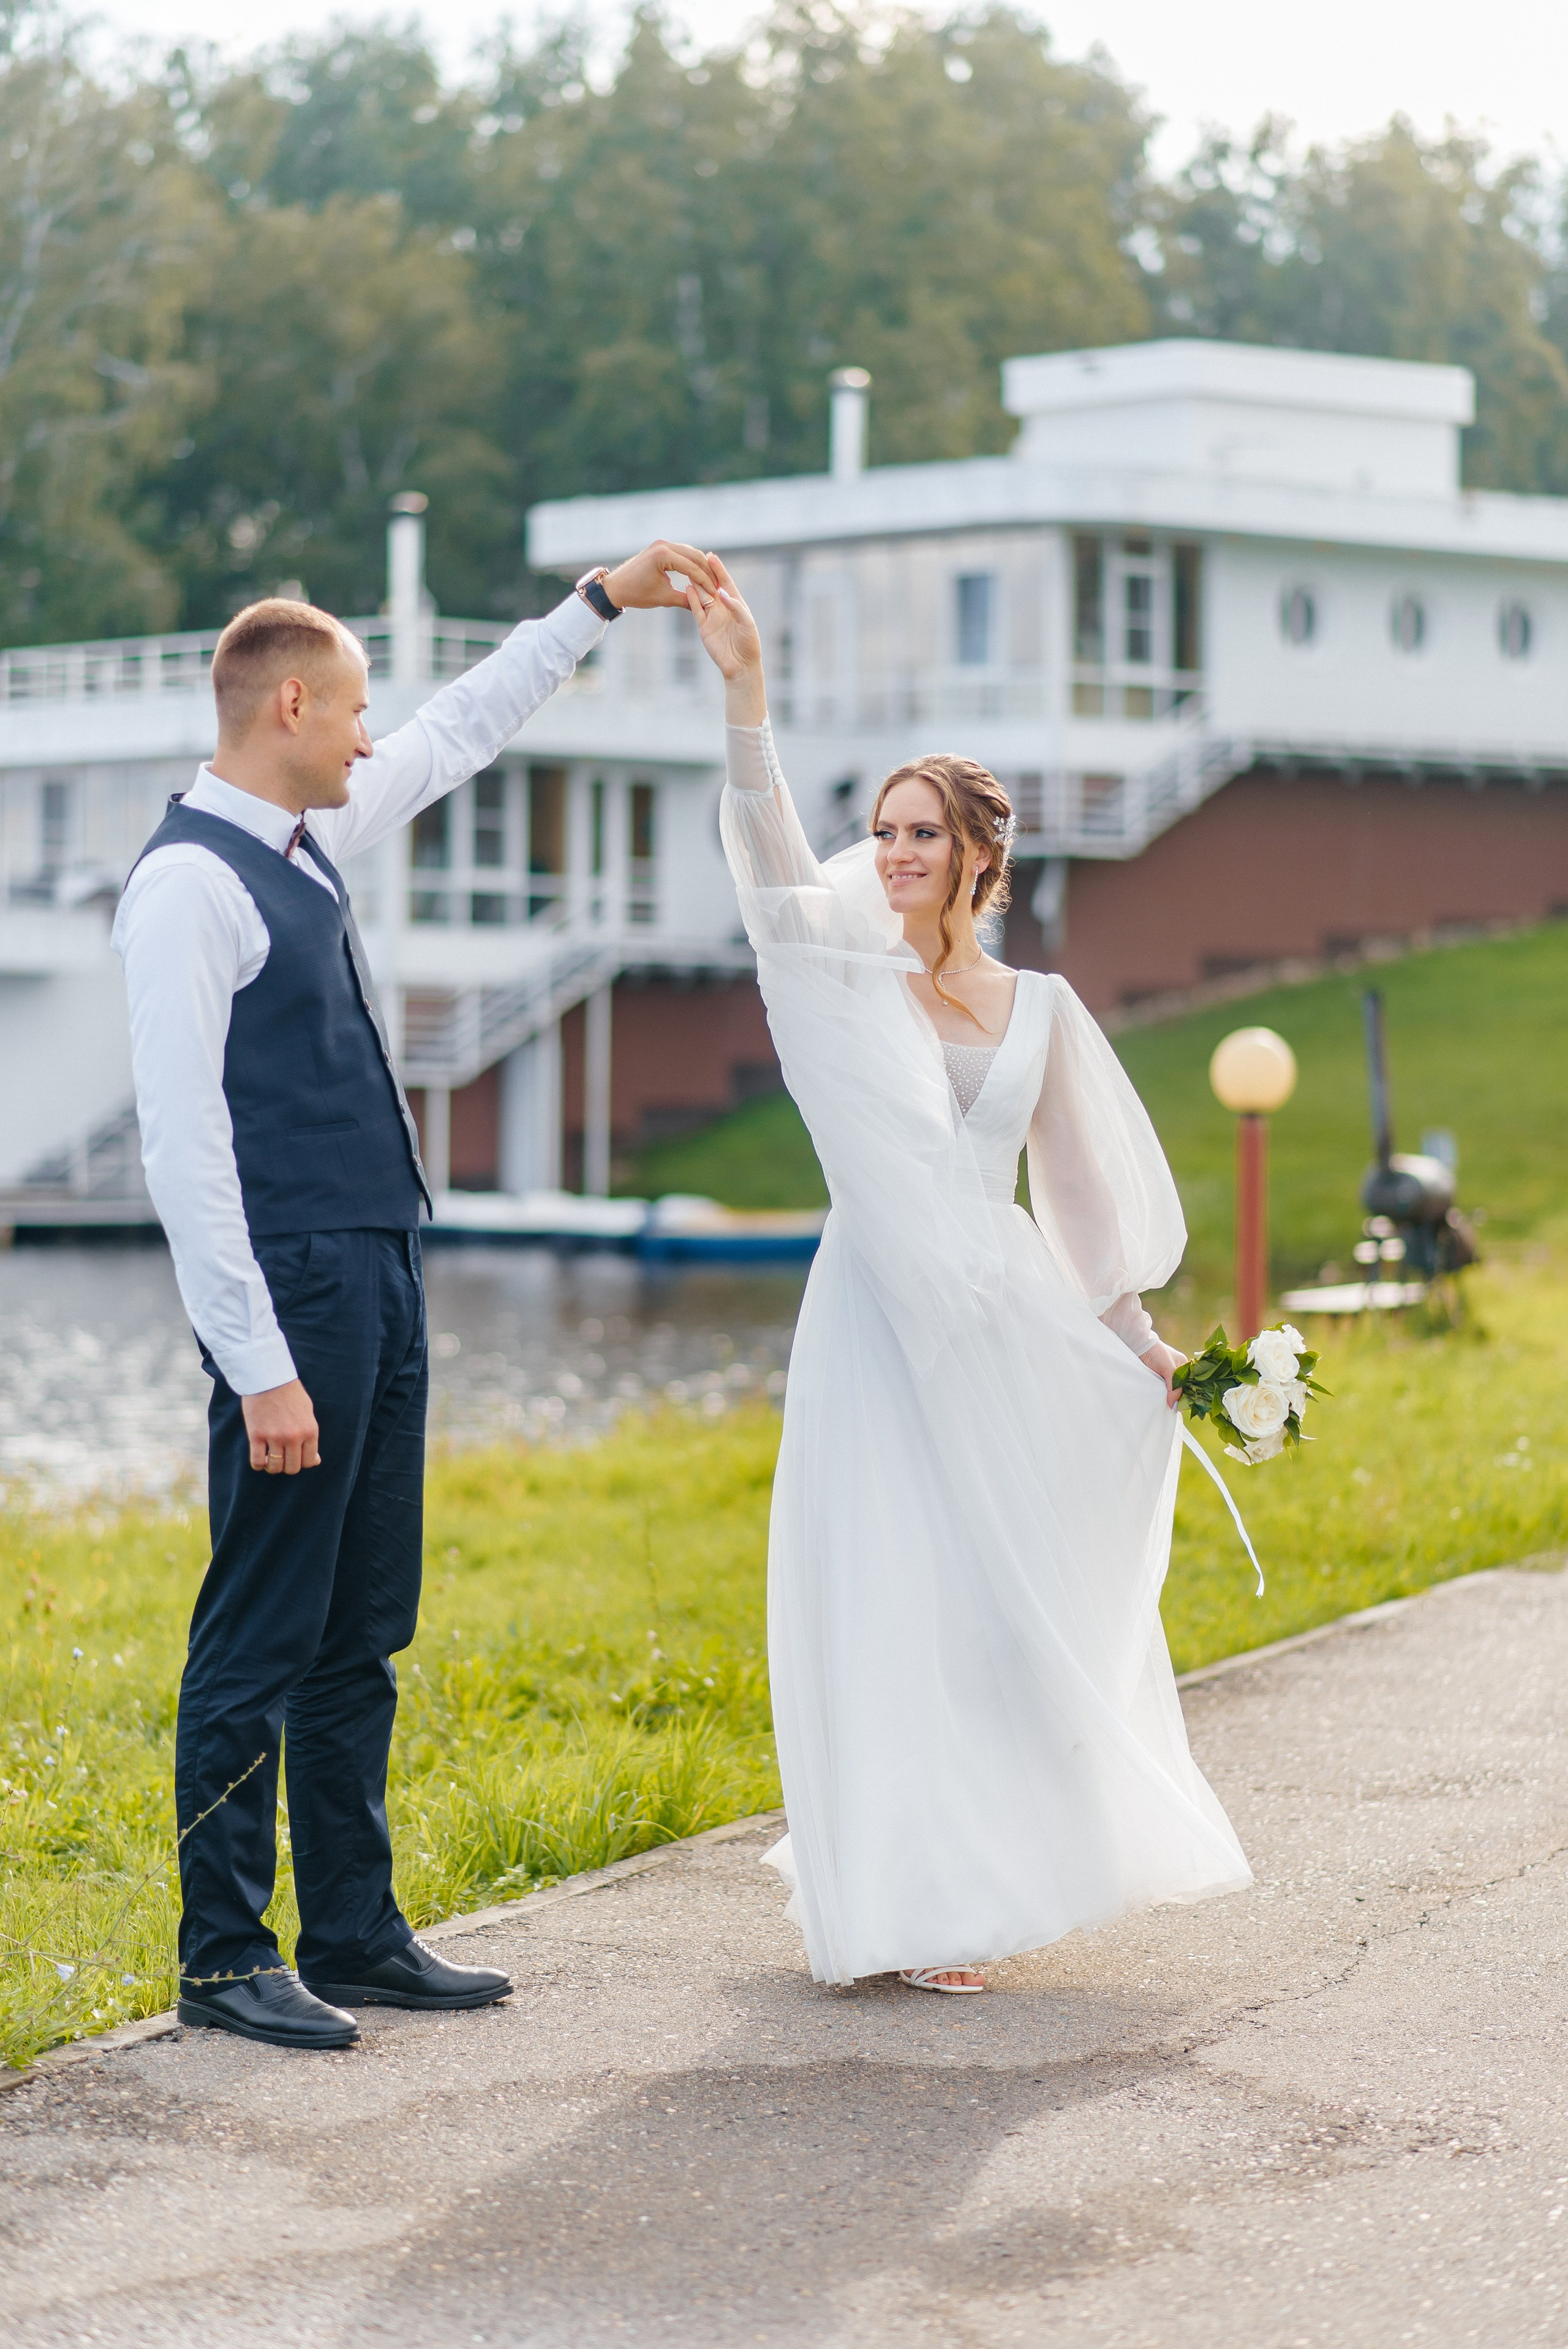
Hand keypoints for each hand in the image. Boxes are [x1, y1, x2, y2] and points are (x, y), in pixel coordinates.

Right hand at [242, 1379, 320, 1473]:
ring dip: (273, 1466)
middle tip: (282, 1457)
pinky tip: (260, 1458)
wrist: (269, 1378)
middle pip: (293, 1468)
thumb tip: (315, 1460)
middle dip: (288, 1466)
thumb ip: (311, 1437)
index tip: (296, 1457)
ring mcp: (275, 1437)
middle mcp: (294, 1437)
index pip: (310, 1461)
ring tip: (270, 1458)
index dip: (303, 1462)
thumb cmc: (290, 1394)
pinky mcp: (256, 1435)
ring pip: (275, 1468)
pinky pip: (257, 1462)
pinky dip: (258, 1464)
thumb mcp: (308, 1413)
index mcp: (310, 1431)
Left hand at [601, 540, 716, 610]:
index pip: (692, 567)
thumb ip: (686, 600)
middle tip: (717, 585)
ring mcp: (662, 544)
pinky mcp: (661, 547)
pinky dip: (692, 563)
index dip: (705, 581)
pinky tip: (699, 575)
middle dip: (707, 571)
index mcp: (663, 555)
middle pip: (695, 555)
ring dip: (701, 566)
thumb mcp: (663, 598)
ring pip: (690, 553)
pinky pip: (682, 553)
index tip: (715, 593)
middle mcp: (664, 545)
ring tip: (711, 581)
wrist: (616, 587)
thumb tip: (706, 605)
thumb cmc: (637, 594)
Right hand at [684, 555, 766, 723]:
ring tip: (688, 568)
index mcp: (736, 604)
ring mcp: (712, 616)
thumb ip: (735, 606)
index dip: (719, 569)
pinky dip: (692, 599)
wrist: (741, 666)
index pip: (726, 583)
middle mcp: (723, 608)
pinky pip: (696, 610)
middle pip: (712, 586)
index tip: (712, 557)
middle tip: (696, 557)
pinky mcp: (703, 627)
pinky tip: (687, 587)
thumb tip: (721, 592)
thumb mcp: (747, 623)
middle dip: (705, 572)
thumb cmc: (749, 644)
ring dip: (696, 583)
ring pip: (702, 595)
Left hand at [1141, 1340, 1187, 1410]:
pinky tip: (1161, 1401)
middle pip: (1180, 1388)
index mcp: (1184, 1365)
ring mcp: (1166, 1374)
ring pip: (1171, 1390)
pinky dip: (1161, 1394)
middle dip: (1178, 1397)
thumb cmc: (1157, 1354)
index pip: (1189, 1383)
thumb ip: (1174, 1387)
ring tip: (1168, 1407)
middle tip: (1174, 1408)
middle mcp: (1177, 1370)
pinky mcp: (1156, 1377)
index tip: (1183, 1405)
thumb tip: (1174, 1406)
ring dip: (1169, 1397)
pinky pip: (1162, 1389)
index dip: (1187, 1394)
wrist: (1139, 1346)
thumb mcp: (1170, 1370)